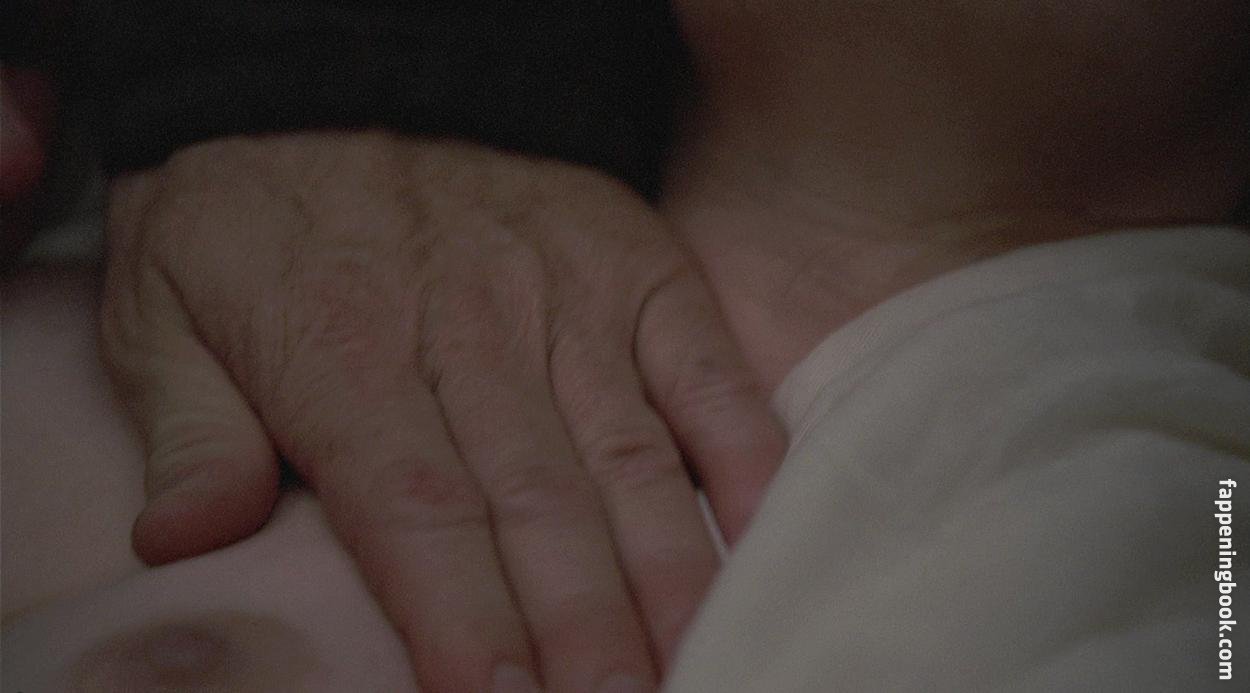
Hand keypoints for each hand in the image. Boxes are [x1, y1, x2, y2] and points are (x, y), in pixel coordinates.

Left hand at [102, 132, 785, 691]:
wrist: (341, 78)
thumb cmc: (254, 216)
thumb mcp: (166, 307)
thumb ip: (188, 431)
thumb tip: (183, 545)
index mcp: (343, 347)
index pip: (413, 507)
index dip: (459, 617)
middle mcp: (470, 324)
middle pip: (536, 500)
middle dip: (581, 626)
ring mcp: (566, 290)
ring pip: (627, 449)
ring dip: (668, 568)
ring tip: (695, 656)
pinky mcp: (634, 261)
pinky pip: (701, 362)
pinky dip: (741, 444)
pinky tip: (762, 525)